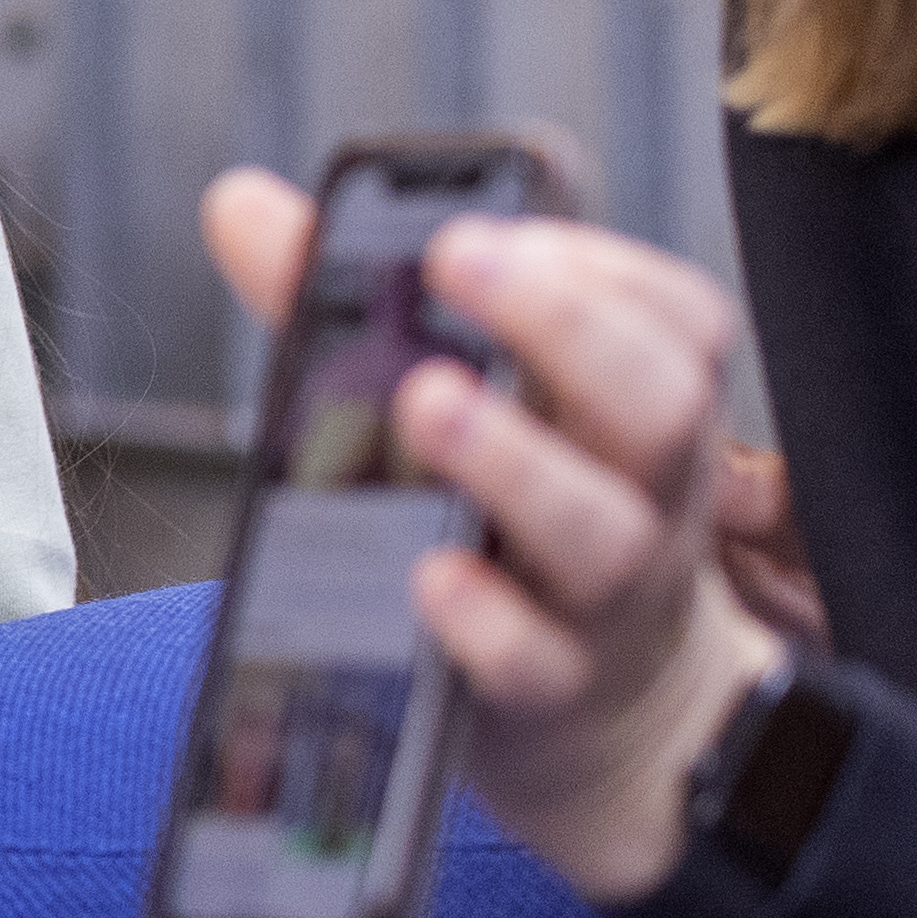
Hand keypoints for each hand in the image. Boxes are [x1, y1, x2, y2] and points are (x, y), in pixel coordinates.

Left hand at [201, 171, 789, 900]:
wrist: (592, 714)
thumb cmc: (507, 520)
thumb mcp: (459, 404)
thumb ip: (350, 306)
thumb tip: (242, 203)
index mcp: (630, 407)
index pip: (674, 317)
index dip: (598, 265)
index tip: (483, 229)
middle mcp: (645, 492)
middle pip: (661, 400)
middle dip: (566, 322)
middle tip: (457, 263)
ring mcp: (608, 599)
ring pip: (601, 529)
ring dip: (513, 459)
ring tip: (423, 399)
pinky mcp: (552, 693)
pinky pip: (537, 662)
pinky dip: (485, 620)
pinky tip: (427, 576)